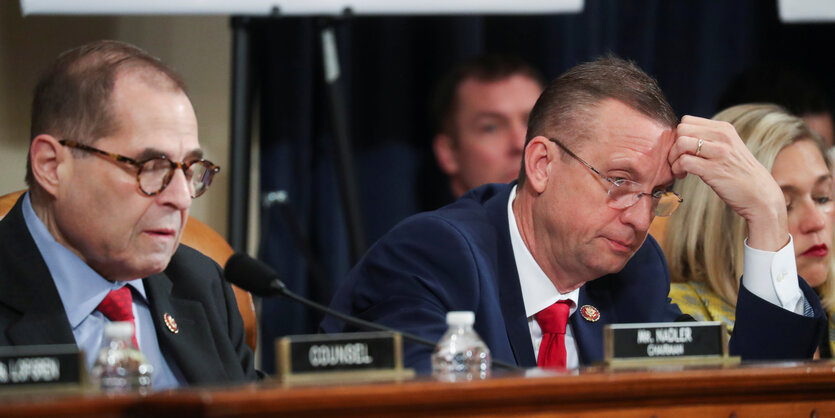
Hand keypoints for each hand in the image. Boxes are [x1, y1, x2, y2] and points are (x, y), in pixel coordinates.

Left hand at [668, 115, 787, 250]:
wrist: (760, 194)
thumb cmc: (738, 173)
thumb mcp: (728, 148)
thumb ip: (709, 139)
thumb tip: (680, 137)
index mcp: (724, 128)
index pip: (687, 120)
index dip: (679, 136)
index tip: (683, 150)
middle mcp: (722, 136)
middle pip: (681, 129)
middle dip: (674, 146)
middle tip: (678, 160)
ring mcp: (719, 152)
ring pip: (681, 143)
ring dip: (674, 158)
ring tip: (680, 169)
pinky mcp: (714, 169)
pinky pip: (684, 161)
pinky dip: (678, 169)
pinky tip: (683, 175)